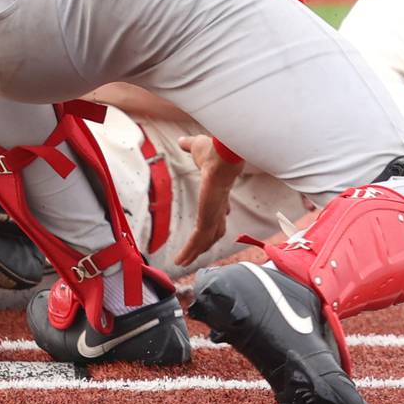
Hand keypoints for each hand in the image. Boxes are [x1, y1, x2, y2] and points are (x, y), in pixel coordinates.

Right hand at [173, 134, 245, 267]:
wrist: (223, 156)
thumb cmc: (215, 149)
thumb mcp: (199, 148)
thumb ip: (190, 146)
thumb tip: (182, 140)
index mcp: (220, 191)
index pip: (220, 210)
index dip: (217, 218)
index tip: (216, 223)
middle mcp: (219, 206)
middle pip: (215, 230)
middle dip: (206, 242)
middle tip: (196, 252)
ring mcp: (214, 215)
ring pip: (205, 240)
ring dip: (194, 252)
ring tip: (183, 263)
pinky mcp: (207, 219)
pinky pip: (197, 241)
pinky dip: (189, 252)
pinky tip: (180, 260)